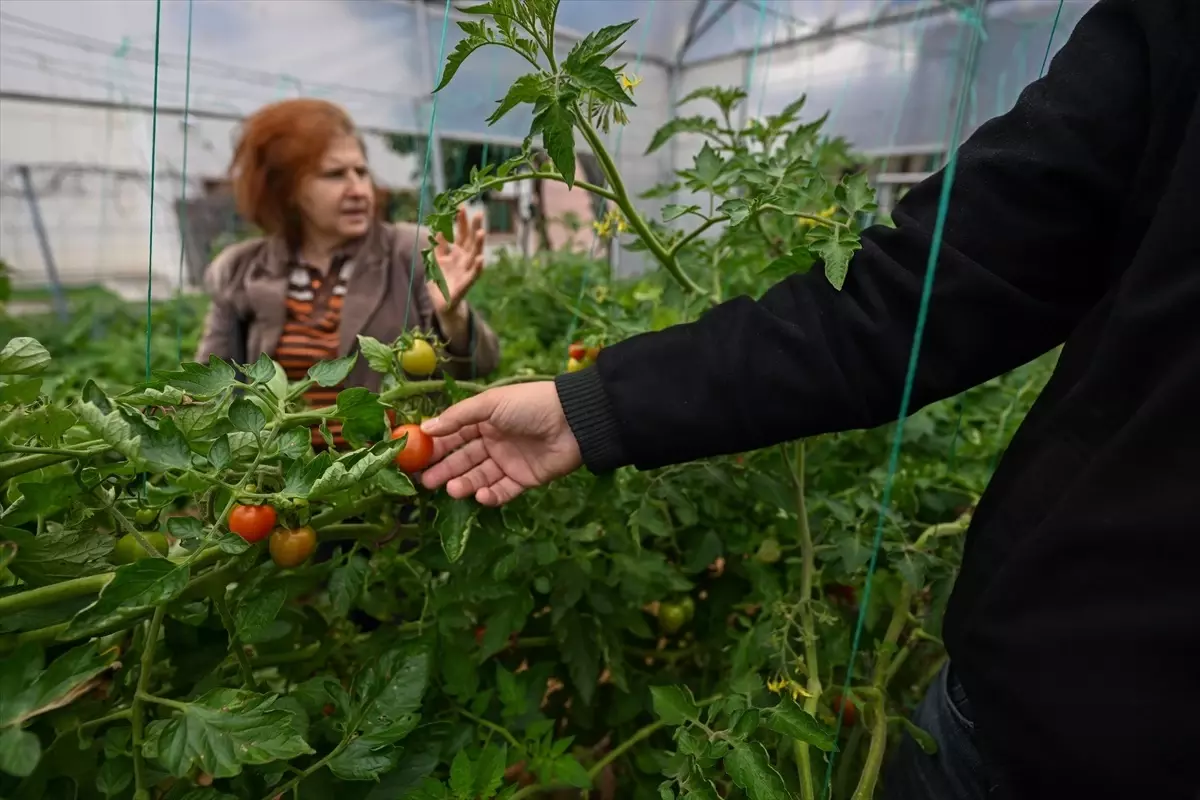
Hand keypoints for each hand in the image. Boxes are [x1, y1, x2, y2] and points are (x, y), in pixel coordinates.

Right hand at [419, 382, 582, 505]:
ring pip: (480, 477)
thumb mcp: (490, 404)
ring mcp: (509, 461)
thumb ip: (458, 417)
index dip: (434, 446)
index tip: (414, 458)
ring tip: (452, 490)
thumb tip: (425, 427)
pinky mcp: (524, 479)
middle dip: (444, 470)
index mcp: (484, 420)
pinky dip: (491, 496)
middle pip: (463, 459)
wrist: (573, 421)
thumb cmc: (529, 405)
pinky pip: (503, 491)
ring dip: (464, 484)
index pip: (453, 435)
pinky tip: (481, 496)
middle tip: (426, 482)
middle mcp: (494, 441)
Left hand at [427, 206, 484, 315]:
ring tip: (482, 232)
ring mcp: (466, 271)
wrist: (441, 303)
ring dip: (479, 244)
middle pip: (470, 241)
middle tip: (479, 213)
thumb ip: (437, 246)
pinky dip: (478, 267)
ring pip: (475, 255)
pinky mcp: (466, 284)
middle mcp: (464, 259)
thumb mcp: (434, 260)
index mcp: (456, 253)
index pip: (460, 233)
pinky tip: (481, 259)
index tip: (461, 206)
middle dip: (474, 228)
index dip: (460, 221)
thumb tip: (438, 230)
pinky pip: (473, 275)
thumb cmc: (440, 281)